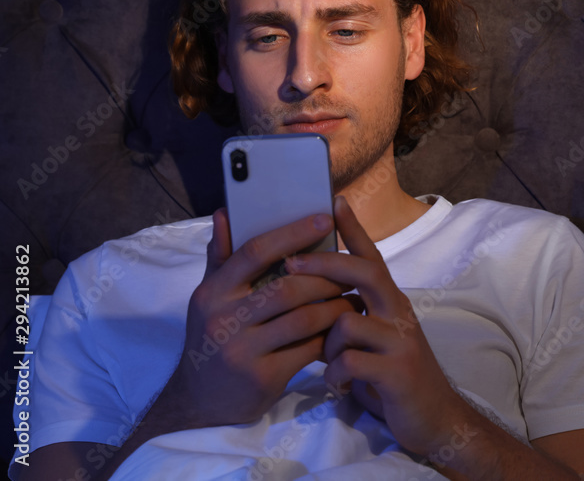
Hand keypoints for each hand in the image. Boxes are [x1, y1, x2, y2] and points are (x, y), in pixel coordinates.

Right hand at [164, 209, 358, 428]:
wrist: (198, 402)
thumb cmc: (212, 339)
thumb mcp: (209, 298)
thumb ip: (221, 257)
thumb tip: (226, 213)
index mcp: (213, 292)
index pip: (255, 253)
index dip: (293, 234)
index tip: (325, 220)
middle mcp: (224, 319)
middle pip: (287, 288)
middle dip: (325, 278)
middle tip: (350, 272)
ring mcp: (243, 350)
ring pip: (303, 319)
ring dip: (335, 307)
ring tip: (353, 298)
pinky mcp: (263, 377)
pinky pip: (307, 349)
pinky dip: (329, 337)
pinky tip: (341, 329)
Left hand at [285, 196, 470, 456]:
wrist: (435, 420)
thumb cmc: (393, 376)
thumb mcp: (374, 340)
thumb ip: (351, 317)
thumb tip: (311, 299)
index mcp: (390, 303)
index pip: (371, 257)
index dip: (354, 229)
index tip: (334, 201)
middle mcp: (399, 313)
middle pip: (364, 272)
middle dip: (323, 265)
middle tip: (289, 265)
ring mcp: (401, 341)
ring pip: (347, 322)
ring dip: (327, 345)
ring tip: (330, 366)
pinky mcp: (399, 372)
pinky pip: (351, 362)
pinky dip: (336, 376)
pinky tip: (339, 386)